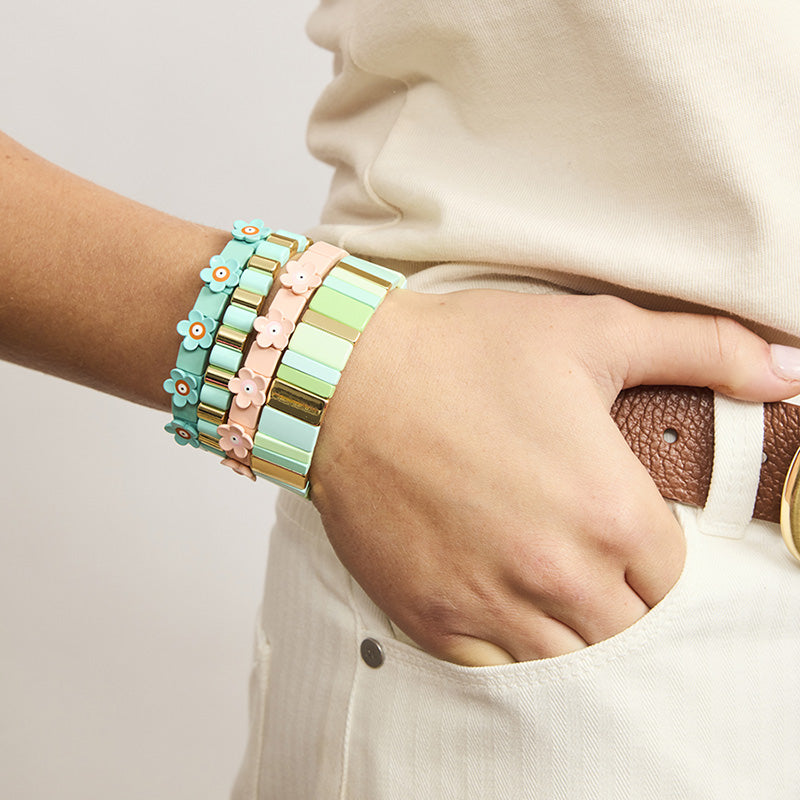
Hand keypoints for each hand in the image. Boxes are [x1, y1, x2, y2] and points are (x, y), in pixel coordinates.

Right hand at [310, 289, 799, 665]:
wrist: (347, 378)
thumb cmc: (464, 353)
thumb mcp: (591, 331)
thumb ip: (702, 348)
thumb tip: (786, 366)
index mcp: (609, 509)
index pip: (677, 579)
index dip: (657, 555)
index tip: (628, 532)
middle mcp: (558, 571)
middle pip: (632, 630)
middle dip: (624, 597)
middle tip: (591, 558)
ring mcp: (492, 603)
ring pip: (573, 663)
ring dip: (575, 631)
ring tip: (554, 588)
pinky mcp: (434, 618)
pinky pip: (499, 672)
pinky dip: (513, 650)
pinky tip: (507, 611)